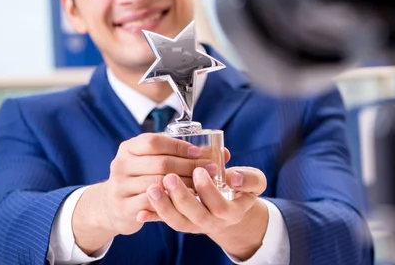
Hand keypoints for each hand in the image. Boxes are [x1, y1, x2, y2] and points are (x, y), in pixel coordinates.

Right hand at [101, 133, 225, 235]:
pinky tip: (188, 201)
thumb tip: (224, 153)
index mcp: (129, 147)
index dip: (179, 146)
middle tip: (212, 170)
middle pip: (160, 163)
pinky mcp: (124, 207)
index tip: (200, 152)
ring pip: (158, 184)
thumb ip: (180, 154)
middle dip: (189, 166)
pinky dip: (172, 201)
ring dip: (185, 185)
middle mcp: (121, 164)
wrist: (113, 204)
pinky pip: (152, 204)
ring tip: (204, 186)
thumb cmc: (142, 177)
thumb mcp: (153, 161)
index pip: (155, 142)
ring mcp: (120, 186)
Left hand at [140, 166, 268, 258]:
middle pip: (196, 216)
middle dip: (182, 198)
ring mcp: (195, 225)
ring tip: (152, 189)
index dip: (208, 190)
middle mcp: (212, 222)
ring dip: (163, 207)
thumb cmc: (241, 189)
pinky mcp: (181, 222)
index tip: (199, 170)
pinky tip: (140, 211)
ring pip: (178, 222)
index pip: (220, 206)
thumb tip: (234, 176)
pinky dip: (152, 217)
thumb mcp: (253, 182)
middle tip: (170, 177)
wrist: (231, 207)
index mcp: (232, 212)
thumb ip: (248, 178)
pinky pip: (166, 223)